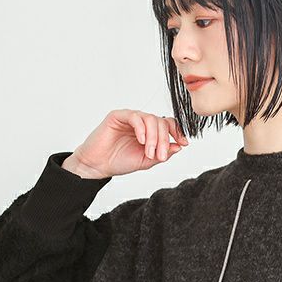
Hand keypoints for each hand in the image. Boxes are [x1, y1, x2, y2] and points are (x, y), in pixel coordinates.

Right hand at [66, 109, 189, 178]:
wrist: (98, 166)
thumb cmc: (119, 162)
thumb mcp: (146, 161)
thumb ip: (162, 154)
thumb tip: (179, 147)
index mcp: (149, 132)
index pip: (168, 125)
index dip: (177, 132)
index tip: (183, 143)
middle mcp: (141, 123)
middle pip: (161, 122)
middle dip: (163, 140)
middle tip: (160, 156)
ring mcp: (130, 118)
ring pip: (150, 119)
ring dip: (153, 137)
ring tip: (149, 152)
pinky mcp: (118, 116)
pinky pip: (135, 116)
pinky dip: (141, 128)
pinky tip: (141, 140)